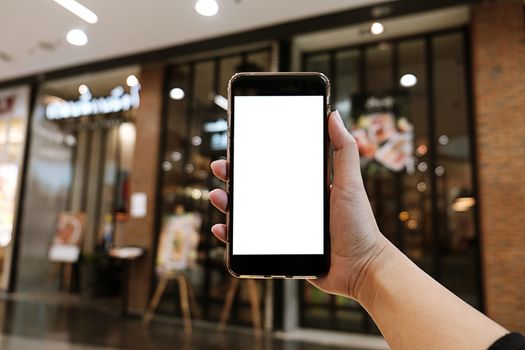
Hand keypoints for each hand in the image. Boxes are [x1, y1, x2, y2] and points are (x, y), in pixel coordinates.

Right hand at [209, 111, 387, 299]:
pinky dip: (232, 236)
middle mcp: (289, 206)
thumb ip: (344, 150)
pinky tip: (222, 228)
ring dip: (227, 203)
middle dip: (232, 176)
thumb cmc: (359, 225)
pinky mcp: (277, 249)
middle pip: (253, 188)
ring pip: (246, 213)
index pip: (272, 167)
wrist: (361, 268)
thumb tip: (334, 114)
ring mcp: (281, 228)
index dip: (252, 157)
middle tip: (221, 167)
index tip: (237, 144)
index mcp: (302, 187)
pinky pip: (248, 242)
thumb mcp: (350, 183)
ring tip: (218, 196)